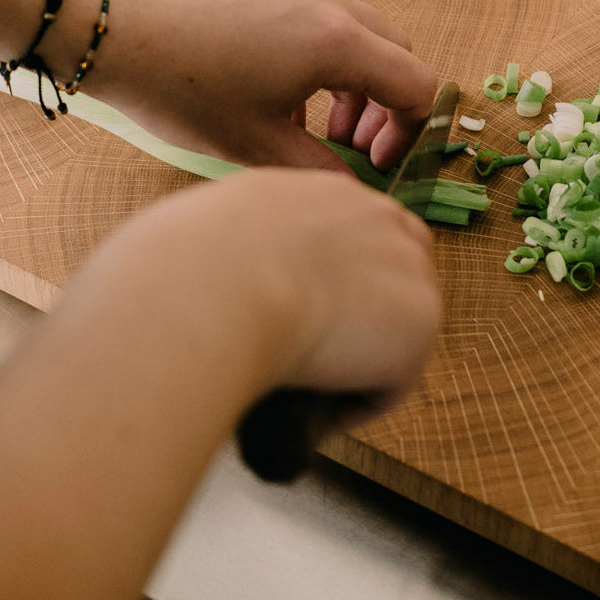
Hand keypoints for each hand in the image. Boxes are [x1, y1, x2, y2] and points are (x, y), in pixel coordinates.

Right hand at [72, 166, 441, 416]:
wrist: (209, 287)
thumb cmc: (178, 268)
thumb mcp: (201, 236)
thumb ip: (232, 252)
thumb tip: (205, 287)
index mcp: (320, 192)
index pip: (350, 237)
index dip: (330, 288)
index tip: (294, 324)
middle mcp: (374, 215)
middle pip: (390, 274)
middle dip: (360, 320)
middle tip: (307, 367)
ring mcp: (407, 264)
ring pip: (391, 332)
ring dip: (357, 364)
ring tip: (300, 395)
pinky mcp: (421, 321)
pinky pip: (390, 382)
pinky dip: (355, 404)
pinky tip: (311, 407)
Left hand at [88, 0, 436, 171]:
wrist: (112, 29)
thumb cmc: (184, 90)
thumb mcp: (256, 146)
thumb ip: (321, 171)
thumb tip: (354, 187)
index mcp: (337, 42)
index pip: (417, 84)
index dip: (409, 132)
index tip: (373, 162)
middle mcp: (331, 2)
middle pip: (397, 54)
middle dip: (387, 106)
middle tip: (351, 147)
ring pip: (364, 36)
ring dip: (358, 84)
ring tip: (317, 127)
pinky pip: (328, 22)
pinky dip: (329, 61)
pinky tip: (285, 95)